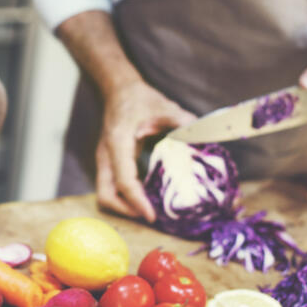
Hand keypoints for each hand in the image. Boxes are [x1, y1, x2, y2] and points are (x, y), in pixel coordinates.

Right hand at [97, 81, 195, 222]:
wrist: (119, 90)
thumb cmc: (140, 98)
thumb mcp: (164, 106)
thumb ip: (181, 121)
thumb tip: (201, 136)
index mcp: (118, 143)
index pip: (124, 180)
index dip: (137, 201)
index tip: (152, 216)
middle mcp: (106, 155)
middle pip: (106, 195)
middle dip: (126, 211)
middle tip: (150, 216)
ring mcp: (104, 161)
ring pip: (106, 194)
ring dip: (124, 207)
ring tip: (148, 210)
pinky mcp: (108, 163)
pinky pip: (112, 188)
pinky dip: (125, 198)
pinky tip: (145, 197)